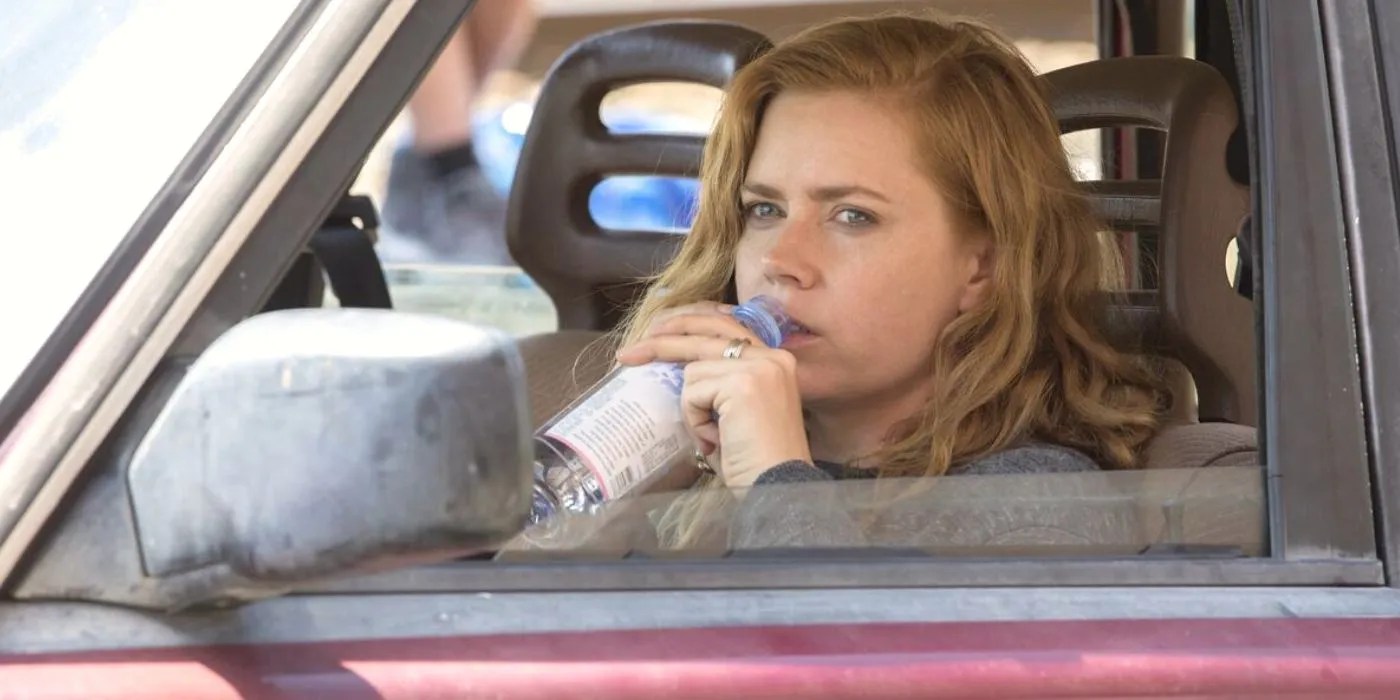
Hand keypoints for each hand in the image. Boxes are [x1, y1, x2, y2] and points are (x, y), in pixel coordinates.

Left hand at [616, 303, 810, 488]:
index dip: (689, 326)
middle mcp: (771, 357)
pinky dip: (695, 421)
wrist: (778, 488)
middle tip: (628, 354)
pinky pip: (692, 393)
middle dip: (662, 339)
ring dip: (692, 409)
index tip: (660, 331)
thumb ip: (720, 385)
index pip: (725, 325)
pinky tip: (716, 440)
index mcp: (775, 361)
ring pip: (692, 371)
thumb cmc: (755, 461)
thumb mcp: (738, 412)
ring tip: (714, 438)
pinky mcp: (742, 383)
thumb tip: (678, 370)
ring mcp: (758, 367)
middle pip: (704, 331)